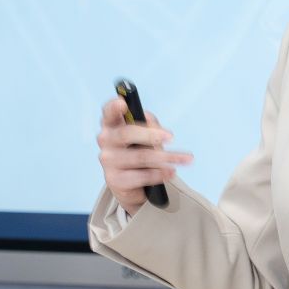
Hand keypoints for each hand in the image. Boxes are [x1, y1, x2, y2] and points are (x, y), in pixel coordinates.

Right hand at [96, 96, 193, 214]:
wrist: (131, 185)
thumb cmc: (137, 151)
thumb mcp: (145, 135)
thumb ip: (150, 125)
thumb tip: (158, 129)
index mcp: (112, 124)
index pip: (108, 112)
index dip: (113, 107)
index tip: (123, 103)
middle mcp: (106, 140)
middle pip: (127, 133)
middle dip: (151, 134)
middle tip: (171, 137)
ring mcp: (108, 161)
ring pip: (140, 156)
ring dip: (166, 157)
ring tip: (183, 159)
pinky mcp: (114, 180)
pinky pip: (142, 176)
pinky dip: (160, 174)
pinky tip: (171, 172)